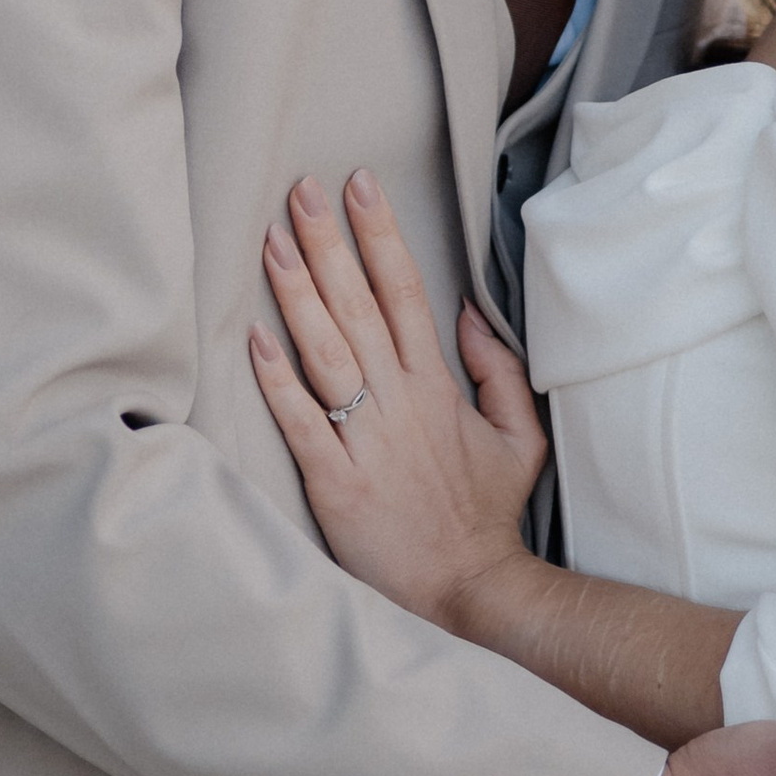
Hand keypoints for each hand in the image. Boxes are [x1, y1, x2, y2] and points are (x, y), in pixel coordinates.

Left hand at [250, 171, 546, 633]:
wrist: (469, 590)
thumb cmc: (486, 515)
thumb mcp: (520, 437)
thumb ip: (500, 372)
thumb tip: (472, 314)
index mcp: (438, 387)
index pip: (406, 292)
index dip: (380, 235)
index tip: (358, 185)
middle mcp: (400, 403)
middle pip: (359, 306)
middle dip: (329, 242)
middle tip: (300, 189)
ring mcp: (366, 441)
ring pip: (326, 352)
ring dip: (297, 293)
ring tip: (271, 241)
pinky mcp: (337, 483)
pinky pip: (301, 421)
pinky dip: (277, 380)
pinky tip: (254, 338)